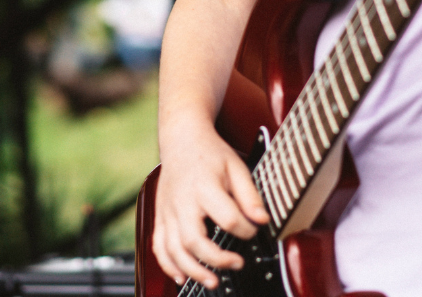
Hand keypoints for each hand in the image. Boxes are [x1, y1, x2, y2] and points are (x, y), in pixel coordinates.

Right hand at [153, 120, 269, 289]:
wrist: (182, 138)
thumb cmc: (210, 153)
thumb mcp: (236, 167)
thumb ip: (249, 195)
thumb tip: (262, 220)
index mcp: (204, 186)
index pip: (227, 218)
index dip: (245, 229)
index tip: (254, 229)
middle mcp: (182, 201)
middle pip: (194, 240)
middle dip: (216, 259)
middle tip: (237, 263)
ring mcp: (168, 211)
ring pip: (174, 249)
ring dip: (193, 270)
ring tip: (212, 282)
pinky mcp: (161, 216)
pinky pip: (159, 246)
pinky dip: (168, 265)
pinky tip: (182, 277)